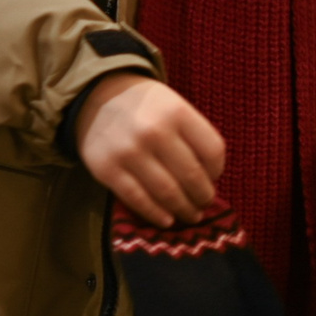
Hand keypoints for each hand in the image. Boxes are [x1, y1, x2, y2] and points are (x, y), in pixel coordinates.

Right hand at [76, 74, 224, 225]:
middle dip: (203, 196)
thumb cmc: (145, 105)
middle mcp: (154, 131)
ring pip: (166, 192)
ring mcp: (129, 152)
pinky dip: (155, 214)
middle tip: (205, 204)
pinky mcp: (107, 170)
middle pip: (191, 175)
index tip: (214, 179)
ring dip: (183, 209)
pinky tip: (167, 220)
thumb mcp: (175, 105)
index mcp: (177, 112)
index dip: (218, 170)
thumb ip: (193, 135)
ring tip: (191, 215)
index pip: (212, 150)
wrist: (97, 95)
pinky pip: (137, 199)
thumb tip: (210, 178)